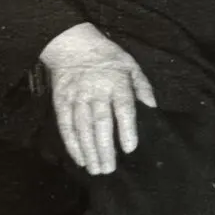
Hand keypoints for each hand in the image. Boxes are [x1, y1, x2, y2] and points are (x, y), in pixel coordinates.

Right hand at [39, 23, 156, 176]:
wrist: (72, 45)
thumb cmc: (108, 57)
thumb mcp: (131, 65)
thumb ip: (143, 86)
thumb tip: (152, 107)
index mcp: (117, 83)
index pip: (123, 108)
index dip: (126, 128)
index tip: (129, 148)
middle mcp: (96, 92)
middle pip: (101, 123)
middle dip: (105, 148)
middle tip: (109, 169)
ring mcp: (77, 97)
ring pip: (82, 127)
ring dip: (88, 150)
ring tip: (95, 169)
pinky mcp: (61, 101)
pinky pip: (65, 125)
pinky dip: (71, 143)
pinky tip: (79, 159)